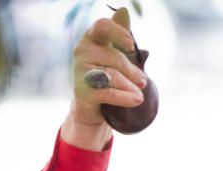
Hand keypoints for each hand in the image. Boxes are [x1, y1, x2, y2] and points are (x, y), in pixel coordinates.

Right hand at [62, 17, 146, 148]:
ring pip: (113, 76)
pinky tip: (136, 100)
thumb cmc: (108, 77)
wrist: (94, 108)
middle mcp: (82, 51)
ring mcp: (80, 71)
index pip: (102, 26)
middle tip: (143, 82)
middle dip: (132, 71)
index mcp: (92, 38)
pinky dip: (125, 97)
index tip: (130, 44)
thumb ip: (121, 35)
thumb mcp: (117, 55)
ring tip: (140, 96)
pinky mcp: (82, 91)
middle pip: (115, 57)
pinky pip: (109, 92)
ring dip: (130, 87)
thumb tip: (123, 10)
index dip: (118, 33)